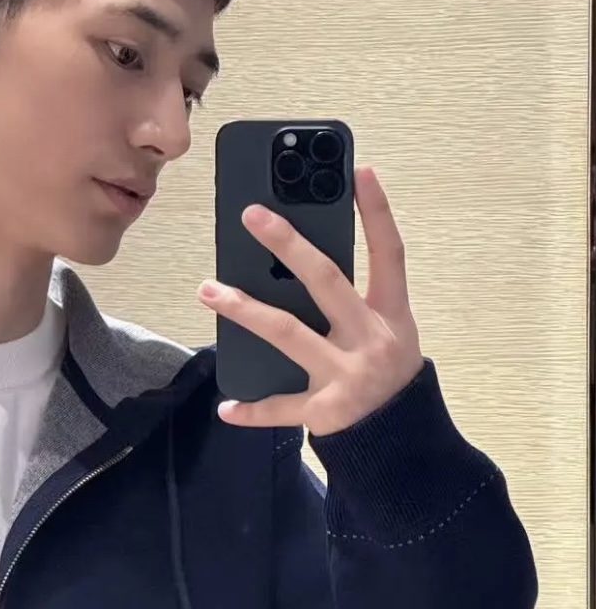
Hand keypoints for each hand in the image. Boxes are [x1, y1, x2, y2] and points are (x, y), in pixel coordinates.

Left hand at [198, 165, 423, 436]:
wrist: (401, 436)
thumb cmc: (385, 371)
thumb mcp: (386, 331)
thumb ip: (353, 300)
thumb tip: (293, 261)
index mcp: (392, 314)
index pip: (389, 253)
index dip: (377, 212)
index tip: (359, 171)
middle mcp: (371, 340)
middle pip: (327, 282)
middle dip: (289, 245)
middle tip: (252, 216)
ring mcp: (348, 376)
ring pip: (288, 334)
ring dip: (244, 310)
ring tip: (208, 290)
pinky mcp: (326, 412)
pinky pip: (280, 408)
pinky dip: (251, 409)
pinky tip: (225, 405)